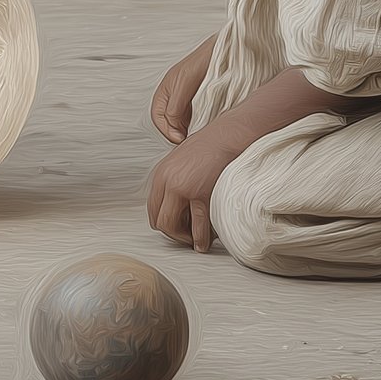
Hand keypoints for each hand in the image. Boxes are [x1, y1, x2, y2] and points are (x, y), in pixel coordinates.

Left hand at [147, 123, 240, 251]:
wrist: (228, 136)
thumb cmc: (208, 147)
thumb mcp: (180, 160)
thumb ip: (173, 180)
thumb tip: (173, 205)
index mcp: (160, 174)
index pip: (152, 209)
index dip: (163, 223)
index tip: (175, 228)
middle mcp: (167, 182)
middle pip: (160, 221)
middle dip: (173, 234)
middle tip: (187, 237)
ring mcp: (183, 189)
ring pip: (173, 227)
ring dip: (185, 239)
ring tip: (196, 243)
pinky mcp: (201, 195)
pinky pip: (197, 227)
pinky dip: (201, 239)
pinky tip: (205, 243)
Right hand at [151, 35, 217, 142]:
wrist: (223, 54)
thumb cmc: (202, 61)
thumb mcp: (184, 83)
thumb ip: (175, 104)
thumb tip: (171, 124)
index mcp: (165, 91)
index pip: (158, 116)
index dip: (166, 129)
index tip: (179, 138)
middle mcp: (174, 97)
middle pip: (169, 121)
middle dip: (176, 132)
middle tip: (188, 140)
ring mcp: (187, 100)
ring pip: (182, 121)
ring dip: (187, 130)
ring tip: (197, 136)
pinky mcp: (200, 103)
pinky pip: (194, 118)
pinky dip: (197, 125)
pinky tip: (204, 127)